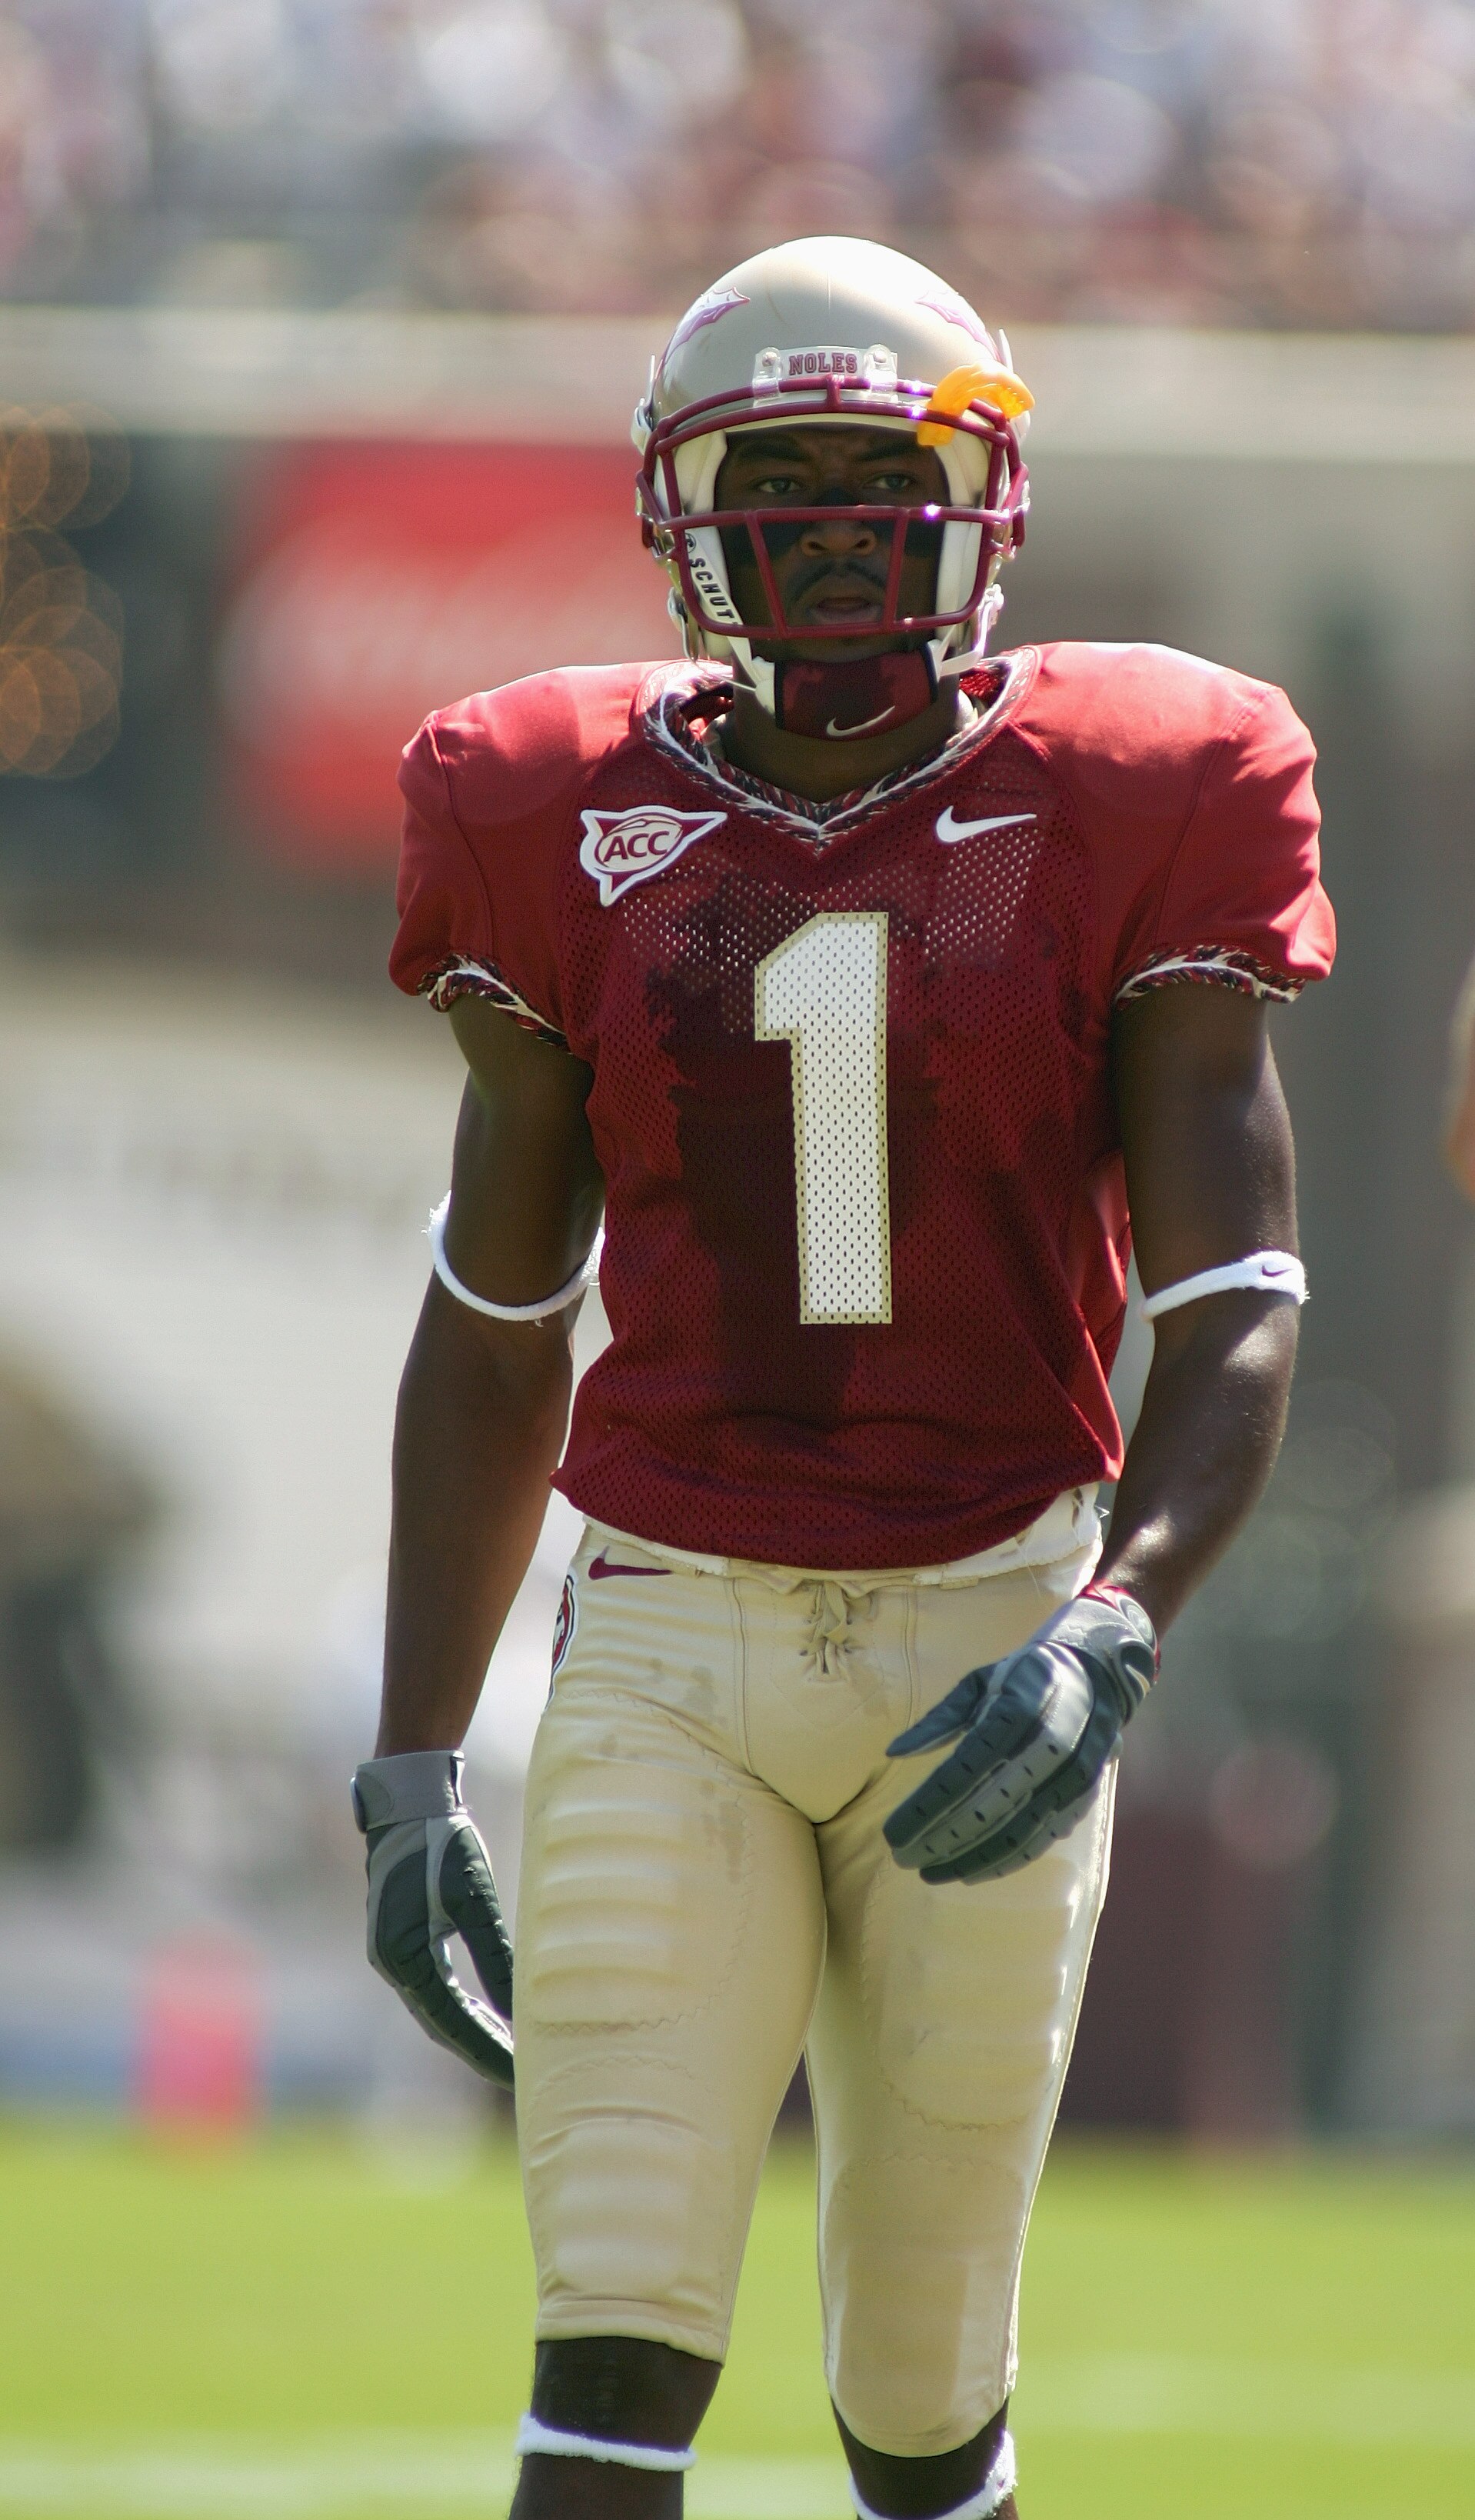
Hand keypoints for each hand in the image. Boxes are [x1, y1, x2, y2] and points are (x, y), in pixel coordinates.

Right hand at [352, 1750, 513, 2085]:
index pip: (454, 2023)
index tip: (519, 2075)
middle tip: (522, 2076)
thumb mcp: (475, 1899)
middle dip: (481, 2050)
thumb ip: (496, 1956)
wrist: (408, 1804)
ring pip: (437, 2012)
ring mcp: (395, 1956)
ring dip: (472, 2033)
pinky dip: (461, 2009)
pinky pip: (434, 1991)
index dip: (488, 2051)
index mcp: (407, 1959)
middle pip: (443, 2026)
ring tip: (512, 2055)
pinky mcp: (403, 1943)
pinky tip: (490, 2018)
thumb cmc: (442, 1845)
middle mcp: (394, 1966)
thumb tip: (519, 2010)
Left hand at [883, 1585, 1157, 1883]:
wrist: (1097, 1676)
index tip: (893, 1832)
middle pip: (990, 1806)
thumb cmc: (1023, 1679)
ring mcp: (1073, 1774)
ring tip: (931, 1873)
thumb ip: (939, 1719)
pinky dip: (1006, 1861)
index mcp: (1017, 1707)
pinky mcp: (1085, 1796)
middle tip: (903, 1858)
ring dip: (972, 1858)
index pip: (965, 1767)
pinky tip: (972, 1872)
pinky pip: (1042, 1838)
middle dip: (943, 1838)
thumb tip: (894, 1752)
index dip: (929, 1805)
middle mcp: (1050, 1743)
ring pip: (1018, 1831)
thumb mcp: (979, 1683)